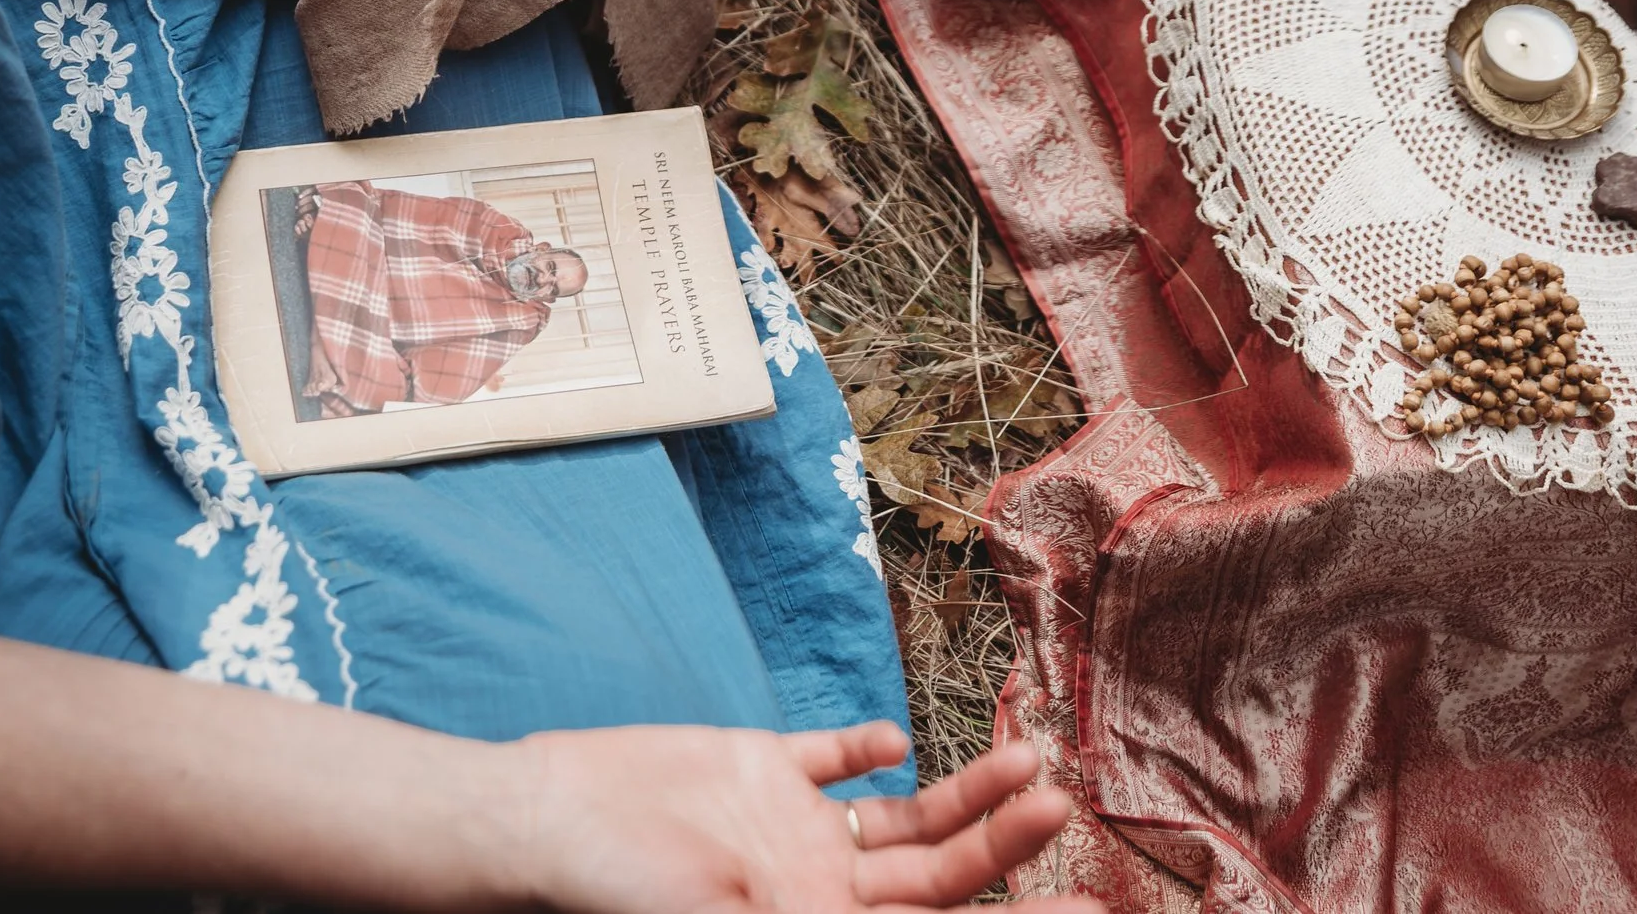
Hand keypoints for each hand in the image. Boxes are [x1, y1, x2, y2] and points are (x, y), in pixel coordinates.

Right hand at [503, 719, 1102, 912]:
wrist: (546, 822)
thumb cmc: (626, 892)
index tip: (1090, 909)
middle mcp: (819, 889)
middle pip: (939, 876)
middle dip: (1007, 846)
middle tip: (1062, 806)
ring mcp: (791, 831)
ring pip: (906, 818)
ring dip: (966, 795)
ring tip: (1025, 759)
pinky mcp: (755, 773)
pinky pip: (830, 762)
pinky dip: (868, 750)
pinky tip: (897, 741)